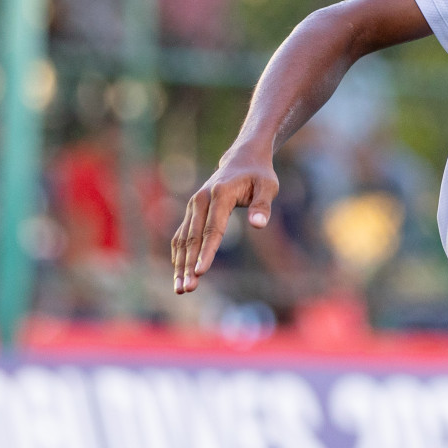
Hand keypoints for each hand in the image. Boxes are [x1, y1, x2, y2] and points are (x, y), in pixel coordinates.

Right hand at [172, 144, 276, 293]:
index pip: (213, 228)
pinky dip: (179, 255)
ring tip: (181, 288)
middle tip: (187, 289)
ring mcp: (194, 205)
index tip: (201, 272)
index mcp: (220, 194)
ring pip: (183, 239)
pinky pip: (182, 236)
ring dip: (180, 265)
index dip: (207, 252)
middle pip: (193, 238)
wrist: (242, 158)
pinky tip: (179, 274)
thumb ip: (262, 206)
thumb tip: (258, 225)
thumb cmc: (259, 174)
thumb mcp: (268, 186)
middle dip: (189, 265)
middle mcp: (201, 200)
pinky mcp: (192, 211)